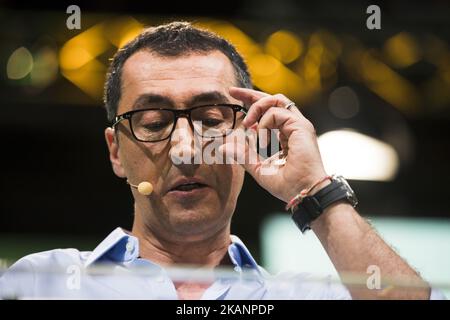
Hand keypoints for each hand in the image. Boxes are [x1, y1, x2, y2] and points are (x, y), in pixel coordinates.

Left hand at [223, 87, 328, 202]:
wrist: (304, 192)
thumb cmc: (287, 185)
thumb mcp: (258, 168)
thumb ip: (243, 156)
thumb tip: (223, 147)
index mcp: (287, 134)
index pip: (269, 111)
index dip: (252, 104)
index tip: (235, 100)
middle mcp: (294, 126)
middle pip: (273, 99)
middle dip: (251, 94)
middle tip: (232, 92)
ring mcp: (299, 125)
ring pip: (275, 100)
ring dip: (257, 108)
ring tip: (247, 125)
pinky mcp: (301, 126)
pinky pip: (277, 113)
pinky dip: (264, 123)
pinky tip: (260, 138)